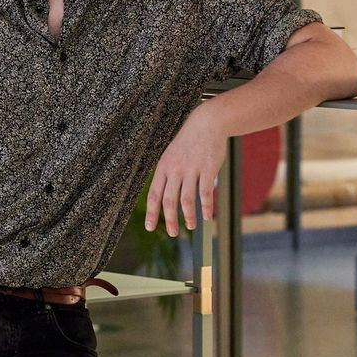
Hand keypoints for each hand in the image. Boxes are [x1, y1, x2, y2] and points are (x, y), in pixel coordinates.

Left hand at [146, 104, 227, 235]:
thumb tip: (164, 196)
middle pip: (169, 200)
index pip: (154, 194)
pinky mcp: (207, 169)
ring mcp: (191, 169)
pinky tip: (207, 216)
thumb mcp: (171, 155)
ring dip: (189, 216)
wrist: (207, 123)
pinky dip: (205, 206)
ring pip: (187, 199)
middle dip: (169, 220)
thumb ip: (167, 175)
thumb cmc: (188, 142)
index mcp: (163, 167)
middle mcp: (175, 170)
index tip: (149, 227)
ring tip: (190, 226)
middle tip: (172, 233)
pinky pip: (205, 192)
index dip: (151, 212)